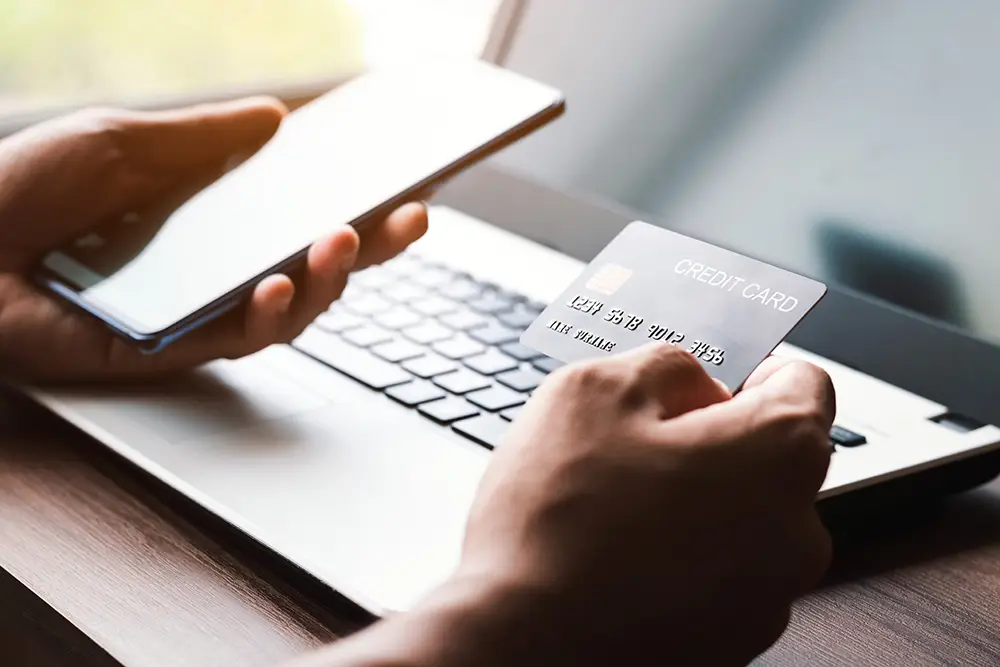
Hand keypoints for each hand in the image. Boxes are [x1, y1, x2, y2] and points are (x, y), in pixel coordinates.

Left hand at [0, 99, 426, 381]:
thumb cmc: (24, 184)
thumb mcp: (125, 141)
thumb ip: (205, 136)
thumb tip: (278, 117)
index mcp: (213, 217)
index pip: (300, 211)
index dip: (356, 197)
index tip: (403, 176)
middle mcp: (217, 268)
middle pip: (314, 265)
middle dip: (372, 245)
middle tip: (413, 216)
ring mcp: (200, 311)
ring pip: (292, 309)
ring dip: (330, 279)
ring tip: (346, 238)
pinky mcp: (172, 350)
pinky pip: (238, 341)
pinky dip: (269, 315)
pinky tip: (279, 283)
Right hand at [303, 348, 834, 666]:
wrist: (525, 646)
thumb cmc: (559, 523)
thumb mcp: (593, 392)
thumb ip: (661, 364)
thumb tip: (689, 379)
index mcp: (778, 453)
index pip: (801, 383)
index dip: (746, 372)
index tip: (704, 383)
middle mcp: (796, 531)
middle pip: (765, 457)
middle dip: (704, 442)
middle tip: (628, 446)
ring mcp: (768, 596)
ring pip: (736, 518)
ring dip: (688, 503)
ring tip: (609, 509)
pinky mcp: (732, 640)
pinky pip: (715, 573)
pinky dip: (677, 557)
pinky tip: (615, 556)